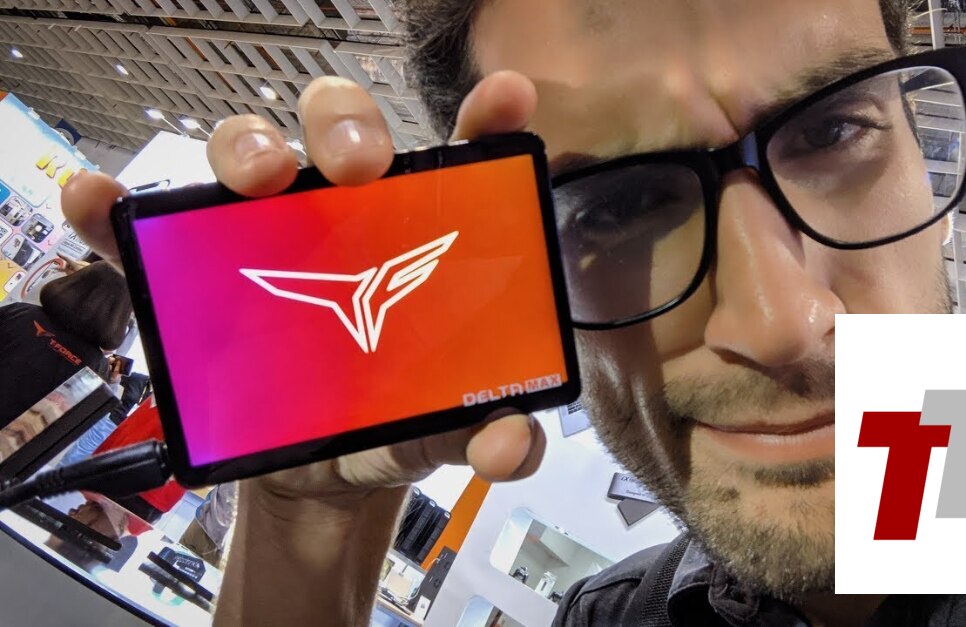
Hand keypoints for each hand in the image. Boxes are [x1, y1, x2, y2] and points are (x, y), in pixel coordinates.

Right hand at [62, 71, 545, 508]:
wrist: (324, 468)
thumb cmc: (391, 416)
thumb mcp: (446, 426)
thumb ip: (490, 432)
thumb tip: (513, 441)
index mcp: (419, 233)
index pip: (456, 158)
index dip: (481, 119)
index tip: (506, 103)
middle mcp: (343, 216)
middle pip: (340, 132)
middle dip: (348, 128)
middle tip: (360, 168)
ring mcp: (266, 241)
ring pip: (247, 155)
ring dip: (247, 147)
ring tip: (255, 176)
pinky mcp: (201, 281)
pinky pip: (148, 231)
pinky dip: (119, 210)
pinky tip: (104, 201)